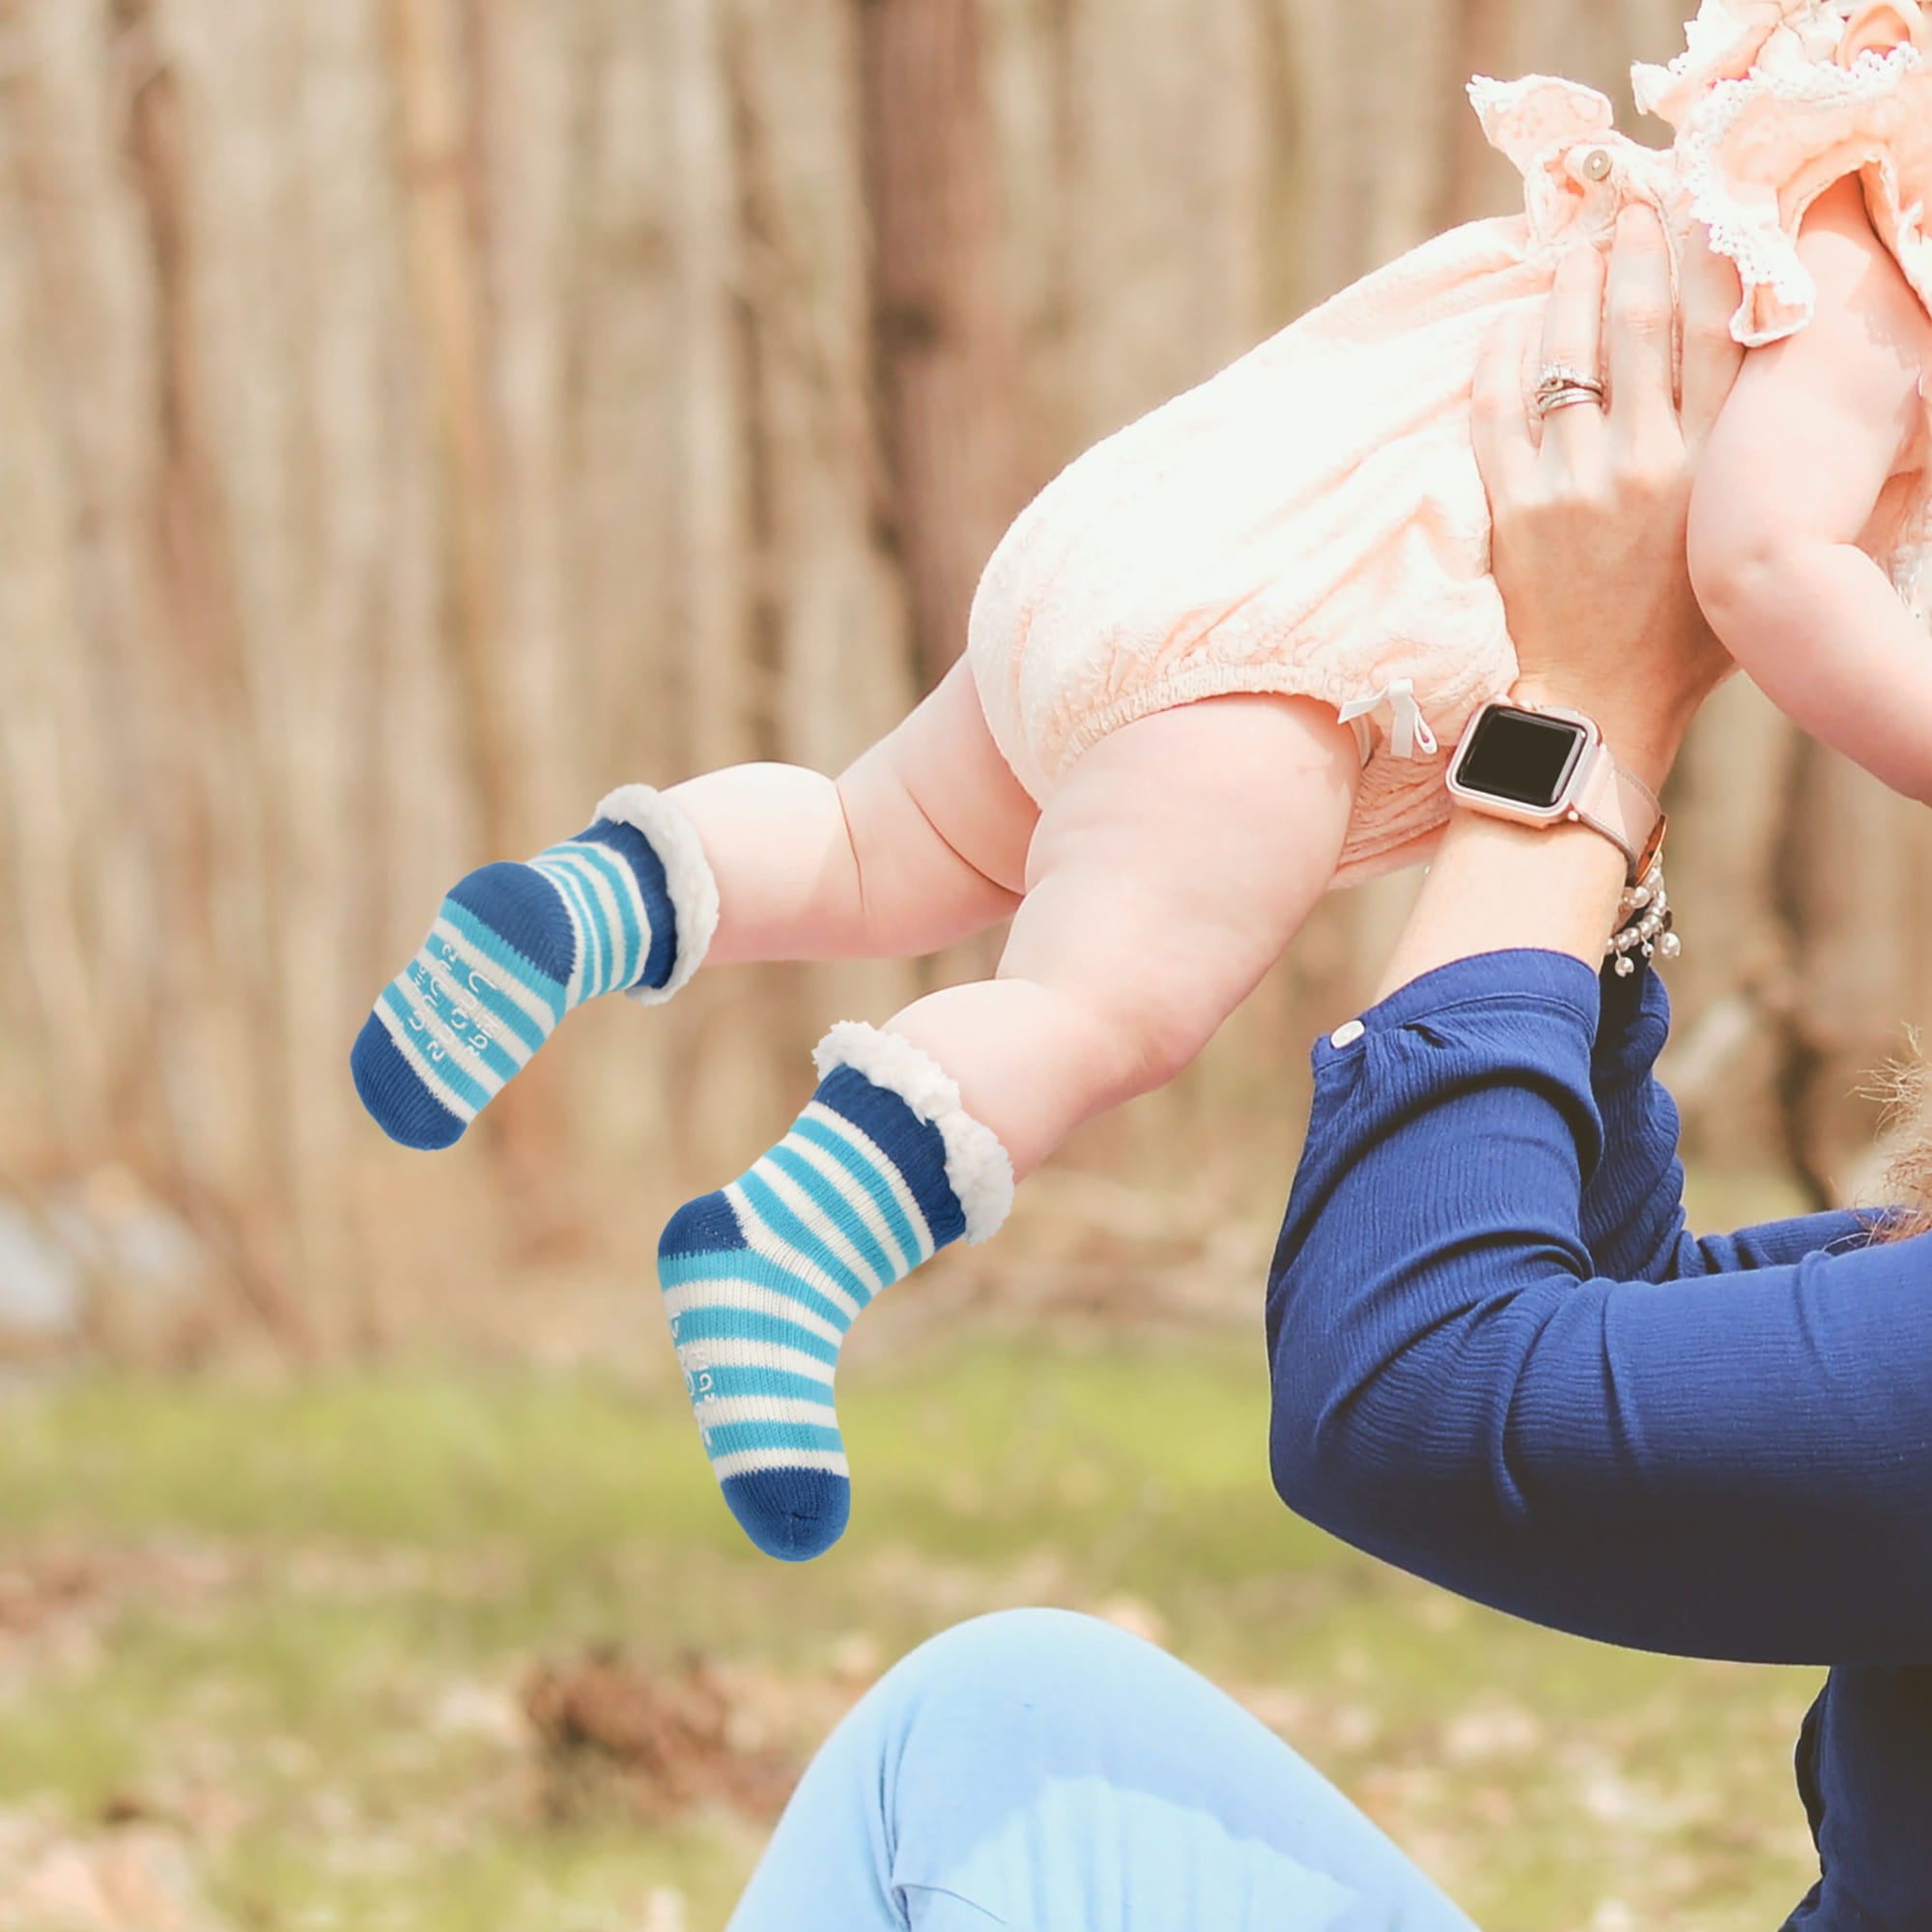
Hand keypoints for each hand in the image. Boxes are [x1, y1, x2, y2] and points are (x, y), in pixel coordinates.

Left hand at [1472, 204, 1746, 788]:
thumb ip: (1758, 465)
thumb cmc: (1688, 634)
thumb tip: (1785, 388)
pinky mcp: (1514, 510)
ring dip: (1567, 292)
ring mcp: (1573, 484)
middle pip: (1640, 327)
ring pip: (1568, 357)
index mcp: (1713, 467)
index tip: (1695, 214)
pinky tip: (1507, 325)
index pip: (1715, 334)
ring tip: (1571, 252)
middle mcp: (1646, 463)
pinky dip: (1500, 360)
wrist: (1605, 703)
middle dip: (1633, 256)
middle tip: (1625, 211)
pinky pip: (1497, 413)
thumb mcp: (1744, 539)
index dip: (1704, 260)